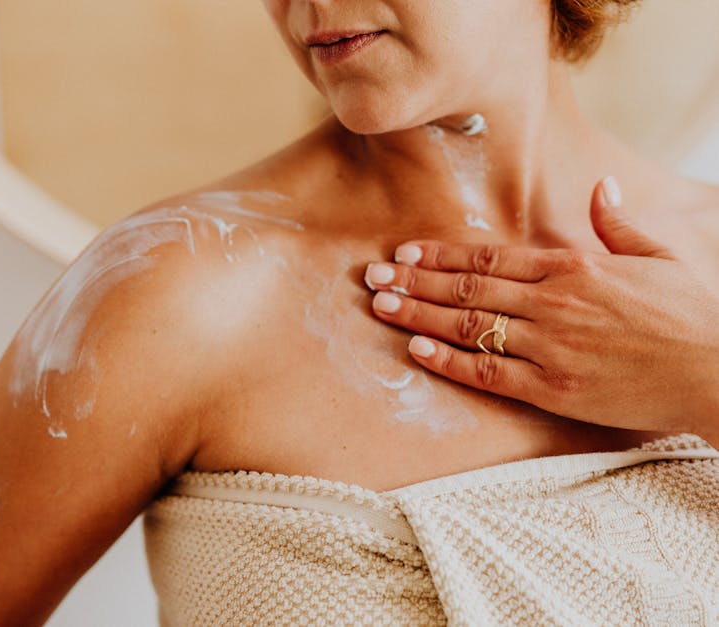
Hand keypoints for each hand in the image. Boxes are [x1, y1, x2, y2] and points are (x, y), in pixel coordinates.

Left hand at [363, 176, 718, 438]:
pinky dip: (449, 361)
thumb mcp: (664, 254)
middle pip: (467, 287)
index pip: (490, 255)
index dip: (441, 253)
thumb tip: (601, 189)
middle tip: (373, 275)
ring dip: (419, 313)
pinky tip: (417, 348)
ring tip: (381, 304)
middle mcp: (552, 303)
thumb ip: (621, 223)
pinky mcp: (553, 389)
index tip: (406, 250)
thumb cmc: (697, 314)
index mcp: (574, 267)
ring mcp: (549, 346)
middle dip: (414, 279)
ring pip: (468, 325)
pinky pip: (488, 373)